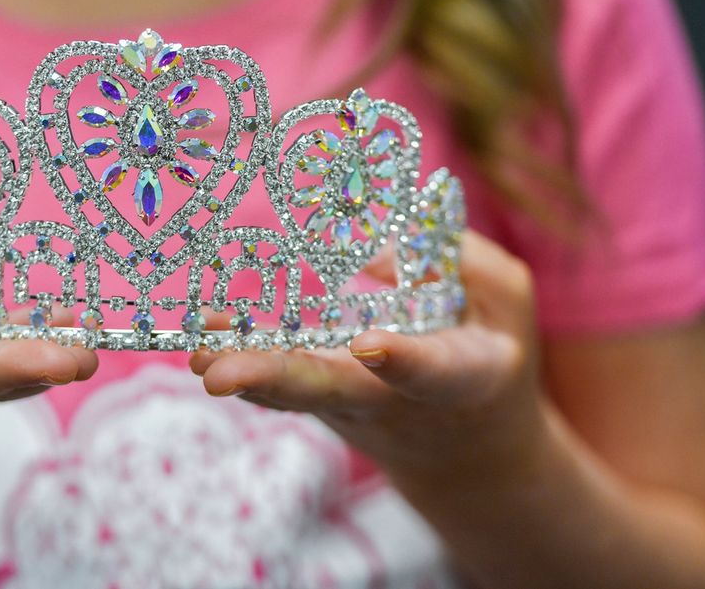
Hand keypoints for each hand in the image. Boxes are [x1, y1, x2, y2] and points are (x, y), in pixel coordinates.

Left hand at [189, 230, 548, 484]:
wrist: (466, 452)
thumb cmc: (491, 358)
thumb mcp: (508, 306)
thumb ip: (465, 263)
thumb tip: (376, 253)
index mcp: (458, 378)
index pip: (430, 372)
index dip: (402, 361)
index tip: (370, 345)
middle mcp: (391, 399)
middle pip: (329, 392)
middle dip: (272, 381)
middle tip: (218, 376)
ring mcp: (346, 406)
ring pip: (291, 394)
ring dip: (241, 372)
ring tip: (196, 353)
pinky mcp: (316, 401)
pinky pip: (276, 387)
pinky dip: (239, 361)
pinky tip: (203, 339)